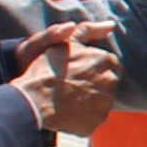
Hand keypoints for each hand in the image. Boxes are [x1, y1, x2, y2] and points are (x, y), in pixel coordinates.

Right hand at [15, 20, 122, 141]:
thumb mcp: (67, 42)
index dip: (92, 67)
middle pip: (107, 83)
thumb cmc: (49, 68)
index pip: (109, 64)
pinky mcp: (96, 122)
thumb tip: (111, 25)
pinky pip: (93, 118)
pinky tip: (68, 111)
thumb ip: (89, 30)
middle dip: (94, 83)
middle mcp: (112, 83)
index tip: (77, 70)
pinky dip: (83, 116)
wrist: (35, 99)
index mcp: (108, 62)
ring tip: (68, 97)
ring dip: (90, 99)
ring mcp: (105, 105)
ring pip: (101, 101)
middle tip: (71, 84)